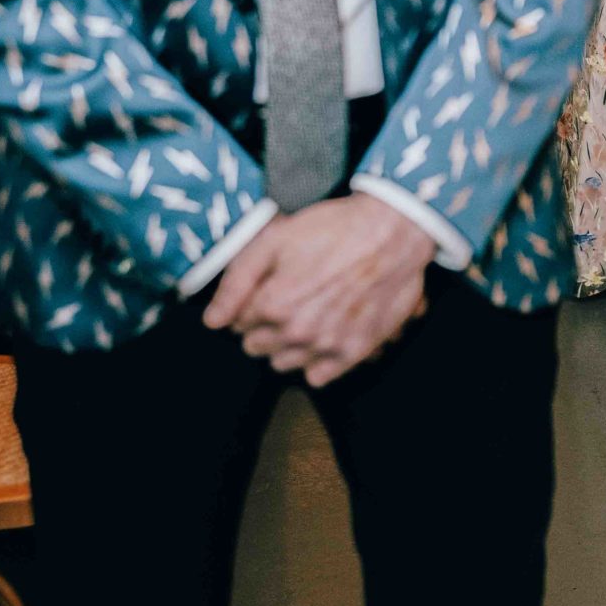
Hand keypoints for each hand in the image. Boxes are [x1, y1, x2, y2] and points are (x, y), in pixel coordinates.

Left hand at [205, 195, 435, 387]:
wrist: (393, 232)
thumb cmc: (334, 229)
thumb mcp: (275, 239)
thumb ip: (236, 282)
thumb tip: (212, 322)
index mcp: (273, 305)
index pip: (238, 325)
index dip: (249, 305)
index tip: (268, 288)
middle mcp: (298, 333)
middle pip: (258, 348)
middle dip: (264, 327)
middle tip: (288, 298)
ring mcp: (327, 346)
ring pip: (284, 364)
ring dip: (287, 345)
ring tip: (307, 314)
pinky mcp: (354, 352)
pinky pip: (318, 377)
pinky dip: (316, 362)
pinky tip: (325, 334)